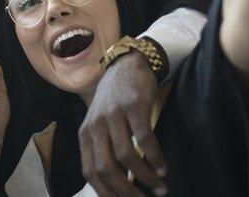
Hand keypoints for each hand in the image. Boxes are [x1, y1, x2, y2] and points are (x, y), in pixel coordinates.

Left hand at [79, 51, 166, 196]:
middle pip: (107, 169)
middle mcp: (96, 125)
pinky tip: (163, 168)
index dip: (107, 193)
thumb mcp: (102, 125)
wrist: (127, 65)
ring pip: (126, 156)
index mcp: (85, 134)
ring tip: (160, 187)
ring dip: (145, 177)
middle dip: (127, 192)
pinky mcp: (134, 105)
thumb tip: (119, 186)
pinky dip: (154, 157)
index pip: (90, 172)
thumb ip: (105, 151)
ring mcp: (114, 114)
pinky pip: (144, 138)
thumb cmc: (115, 102)